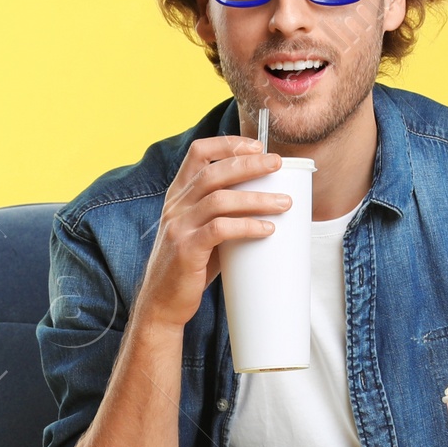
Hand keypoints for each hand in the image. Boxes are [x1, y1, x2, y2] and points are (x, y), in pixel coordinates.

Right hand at [134, 135, 289, 330]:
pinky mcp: (186, 249)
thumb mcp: (200, 231)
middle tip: (277, 165)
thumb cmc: (189, 267)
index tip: (256, 145)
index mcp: (178, 195)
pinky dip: (247, 226)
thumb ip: (221, 214)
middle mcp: (176, 205)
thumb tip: (265, 202)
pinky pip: (220, 229)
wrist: (162, 302)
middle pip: (214, 171)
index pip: (198, 152)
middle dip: (249, 164)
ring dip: (256, 198)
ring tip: (284, 203)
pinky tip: (267, 229)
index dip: (228, 144)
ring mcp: (179, 226)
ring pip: (220, 199)